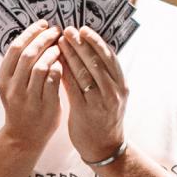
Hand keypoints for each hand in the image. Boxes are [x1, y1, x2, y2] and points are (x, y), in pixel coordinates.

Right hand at [0, 22, 63, 147]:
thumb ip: (20, 65)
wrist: (23, 137)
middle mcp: (13, 88)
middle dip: (44, 38)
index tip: (43, 24)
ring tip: (60, 46)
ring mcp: (28, 98)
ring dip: (53, 52)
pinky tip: (63, 63)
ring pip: (41, 66)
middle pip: (28, 54)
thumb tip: (35, 35)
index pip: (15, 48)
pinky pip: (53, 80)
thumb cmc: (21, 106)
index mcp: (3, 79)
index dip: (30, 32)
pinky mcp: (44, 105)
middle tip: (56, 31)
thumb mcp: (12, 85)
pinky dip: (59, 68)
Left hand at [58, 26, 127, 163]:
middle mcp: (113, 91)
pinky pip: (72, 87)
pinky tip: (55, 63)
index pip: (108, 57)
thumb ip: (103, 75)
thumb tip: (87, 50)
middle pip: (96, 61)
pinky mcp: (85, 111)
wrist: (105, 147)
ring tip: (59, 42)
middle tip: (67, 30)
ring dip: (70, 55)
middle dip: (81, 44)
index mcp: (121, 84)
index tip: (83, 29)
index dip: (95, 41)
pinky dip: (64, 72)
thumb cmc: (104, 117)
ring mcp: (100, 101)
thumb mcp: (111, 94)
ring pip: (84, 72)